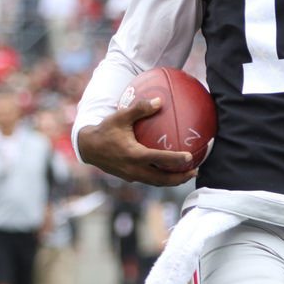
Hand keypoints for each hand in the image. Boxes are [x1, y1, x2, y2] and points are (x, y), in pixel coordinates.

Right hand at [77, 96, 197, 186]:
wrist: (87, 147)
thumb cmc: (105, 130)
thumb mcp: (120, 116)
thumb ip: (140, 108)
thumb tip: (159, 100)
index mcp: (133, 155)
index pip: (158, 159)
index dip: (175, 160)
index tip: (190, 157)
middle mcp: (133, 169)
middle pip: (161, 179)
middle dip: (179, 178)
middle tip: (195, 171)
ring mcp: (131, 176)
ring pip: (156, 182)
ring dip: (172, 180)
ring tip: (187, 174)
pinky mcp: (129, 177)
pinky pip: (149, 179)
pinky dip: (162, 177)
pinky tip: (169, 169)